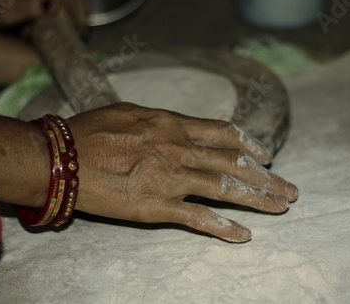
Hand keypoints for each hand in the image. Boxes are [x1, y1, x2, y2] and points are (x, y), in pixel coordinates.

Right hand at [67, 103, 297, 242]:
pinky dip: (223, 227)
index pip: (224, 133)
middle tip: (290, 189)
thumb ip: (162, 121)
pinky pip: (197, 218)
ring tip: (282, 208)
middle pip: (234, 164)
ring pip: (224, 189)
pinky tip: (243, 235)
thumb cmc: (90, 131)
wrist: (58, 157)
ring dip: (258, 200)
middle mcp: (178, 149)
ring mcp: (169, 178)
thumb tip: (181, 127)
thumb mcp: (132, 114)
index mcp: (173, 124)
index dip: (251, 145)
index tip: (268, 156)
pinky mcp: (155, 207)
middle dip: (267, 178)